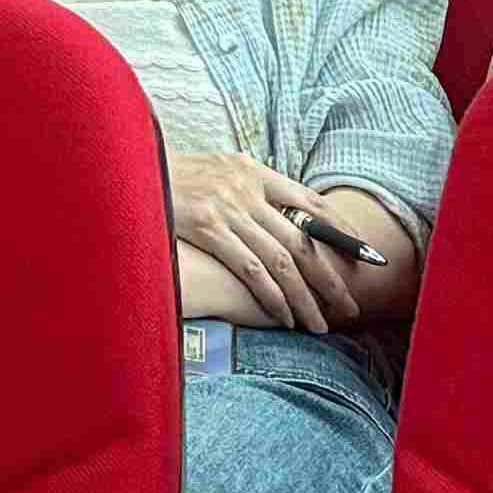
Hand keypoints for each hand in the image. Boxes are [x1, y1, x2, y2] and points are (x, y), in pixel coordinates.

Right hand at [165, 153, 354, 330]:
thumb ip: (248, 190)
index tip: (364, 255)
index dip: (341, 230)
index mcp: (252, 170)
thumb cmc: (170, 178)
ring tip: (321, 324)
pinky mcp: (209, 228)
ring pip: (282, 260)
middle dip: (330, 277)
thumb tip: (281, 215)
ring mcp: (228, 208)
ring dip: (305, 297)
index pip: (311, 202)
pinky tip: (285, 317)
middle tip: (350, 306)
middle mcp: (246, 188)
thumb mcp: (215, 171)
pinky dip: (273, 295)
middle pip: (302, 239)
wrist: (128, 168)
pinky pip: (252, 269)